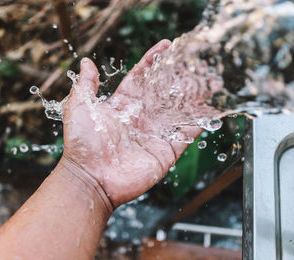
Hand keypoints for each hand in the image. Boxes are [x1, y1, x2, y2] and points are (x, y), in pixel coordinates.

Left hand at [61, 40, 202, 207]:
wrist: (90, 179)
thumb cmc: (81, 143)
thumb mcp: (79, 106)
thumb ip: (86, 84)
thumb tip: (86, 62)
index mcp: (122, 105)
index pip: (141, 78)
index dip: (152, 61)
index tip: (166, 46)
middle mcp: (140, 118)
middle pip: (164, 91)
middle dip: (179, 75)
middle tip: (195, 59)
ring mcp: (154, 134)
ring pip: (179, 109)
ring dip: (194, 94)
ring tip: (211, 78)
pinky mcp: (166, 151)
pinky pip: (187, 132)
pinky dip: (200, 119)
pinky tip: (213, 105)